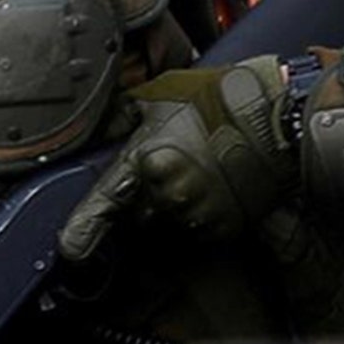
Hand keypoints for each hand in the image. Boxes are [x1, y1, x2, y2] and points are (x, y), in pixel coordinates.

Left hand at [59, 59, 295, 261]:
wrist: (273, 117)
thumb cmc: (216, 100)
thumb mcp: (158, 95)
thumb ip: (121, 117)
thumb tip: (98, 130)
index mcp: (145, 164)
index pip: (101, 208)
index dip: (81, 231)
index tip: (70, 248)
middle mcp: (167, 197)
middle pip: (136, 214)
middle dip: (141, 199)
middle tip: (164, 169)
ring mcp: (196, 215)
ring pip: (166, 224)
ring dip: (169, 208)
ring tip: (193, 172)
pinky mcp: (222, 227)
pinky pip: (195, 230)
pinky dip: (197, 215)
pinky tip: (210, 186)